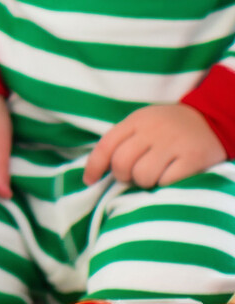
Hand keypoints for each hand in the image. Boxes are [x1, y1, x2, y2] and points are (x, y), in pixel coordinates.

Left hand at [83, 104, 225, 188]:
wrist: (214, 119)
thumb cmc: (168, 129)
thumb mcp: (142, 125)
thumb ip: (120, 143)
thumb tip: (92, 175)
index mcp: (137, 120)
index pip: (106, 145)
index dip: (94, 167)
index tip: (90, 181)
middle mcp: (154, 129)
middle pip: (121, 164)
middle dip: (123, 176)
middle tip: (134, 175)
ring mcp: (174, 142)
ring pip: (142, 176)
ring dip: (145, 182)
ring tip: (155, 174)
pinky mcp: (193, 158)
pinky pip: (166, 182)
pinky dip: (165, 184)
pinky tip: (172, 175)